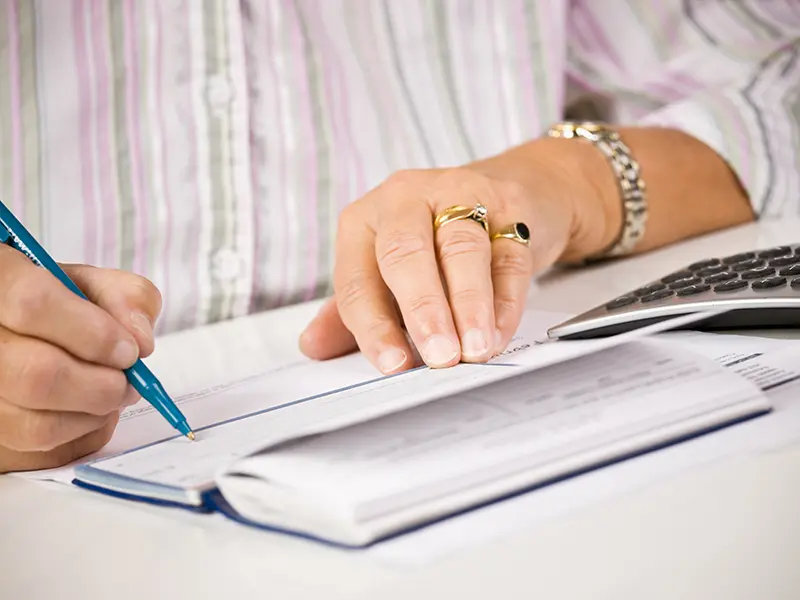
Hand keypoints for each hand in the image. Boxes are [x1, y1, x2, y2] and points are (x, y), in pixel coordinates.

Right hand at [0, 247, 161, 472]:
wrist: (24, 332)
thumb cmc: (61, 305)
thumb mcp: (93, 285)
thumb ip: (126, 298)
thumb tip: (140, 341)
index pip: (33, 304)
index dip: (93, 333)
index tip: (129, 351)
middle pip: (36, 375)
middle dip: (101, 385)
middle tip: (126, 381)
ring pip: (34, 423)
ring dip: (93, 415)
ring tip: (110, 394)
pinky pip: (37, 450)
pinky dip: (78, 435)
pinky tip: (86, 411)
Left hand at [300, 138, 615, 372]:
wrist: (498, 199)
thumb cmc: (430, 246)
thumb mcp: (383, 274)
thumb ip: (351, 311)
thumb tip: (313, 346)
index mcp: (364, 220)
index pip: (357, 278)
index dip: (372, 325)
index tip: (393, 365)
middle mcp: (406, 199)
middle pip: (406, 251)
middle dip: (422, 309)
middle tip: (439, 356)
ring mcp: (460, 195)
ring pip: (462, 249)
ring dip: (469, 305)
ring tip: (474, 350)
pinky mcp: (510, 205)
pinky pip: (508, 255)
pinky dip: (505, 300)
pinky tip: (498, 332)